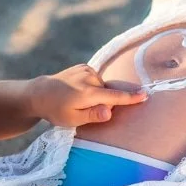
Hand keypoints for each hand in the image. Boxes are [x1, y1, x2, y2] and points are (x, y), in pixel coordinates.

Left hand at [32, 64, 146, 126]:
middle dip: (103, 102)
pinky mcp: (83, 66)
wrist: (40, 93)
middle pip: (108, 93)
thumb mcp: (73, 119)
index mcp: (87, 93)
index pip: (114, 96)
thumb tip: (110, 111)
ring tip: (78, 99)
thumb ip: (93, 115)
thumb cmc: (56, 110)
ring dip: (97, 94)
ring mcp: (85, 70)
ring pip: (102, 86)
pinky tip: (78, 90)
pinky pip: (96, 79)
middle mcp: (88, 77)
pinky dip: (92, 86)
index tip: (145, 94)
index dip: (131, 97)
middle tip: (83, 109)